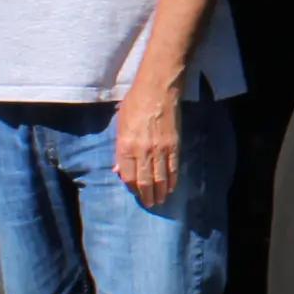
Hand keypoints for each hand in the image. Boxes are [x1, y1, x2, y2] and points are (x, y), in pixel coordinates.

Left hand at [116, 82, 183, 207]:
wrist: (158, 89)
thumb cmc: (134, 103)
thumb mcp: (120, 125)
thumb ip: (119, 149)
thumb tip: (119, 168)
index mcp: (125, 147)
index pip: (128, 176)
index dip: (132, 188)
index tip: (136, 194)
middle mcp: (142, 151)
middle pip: (144, 180)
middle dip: (147, 195)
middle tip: (151, 204)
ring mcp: (160, 149)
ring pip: (160, 177)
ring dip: (161, 191)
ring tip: (161, 200)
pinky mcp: (174, 144)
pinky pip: (173, 166)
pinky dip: (173, 179)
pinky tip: (172, 186)